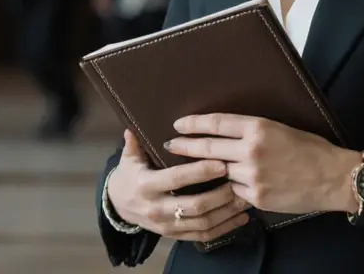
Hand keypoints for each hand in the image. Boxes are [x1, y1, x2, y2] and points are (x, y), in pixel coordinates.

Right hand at [107, 129, 251, 242]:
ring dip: (226, 212)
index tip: (221, 163)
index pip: (175, 179)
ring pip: (202, 223)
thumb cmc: (129, 177)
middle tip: (239, 181)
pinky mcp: (175, 236)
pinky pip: (203, 235)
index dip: (199, 172)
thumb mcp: (128, 159)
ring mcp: (167, 226)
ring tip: (244, 199)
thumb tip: (132, 127)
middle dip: (219, 195)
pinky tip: (240, 218)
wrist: (119, 208)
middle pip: (194, 205)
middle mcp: (157, 209)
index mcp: (146, 186)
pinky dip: (224, 228)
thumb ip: (134, 144)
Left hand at [165, 114, 361, 215]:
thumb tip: (225, 132)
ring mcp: (253, 176)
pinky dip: (235, 188)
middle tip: (171, 144)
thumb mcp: (281, 128)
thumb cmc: (311, 149)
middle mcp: (252, 150)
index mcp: (259, 128)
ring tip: (202, 169)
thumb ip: (252, 131)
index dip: (194, 124)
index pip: (217, 123)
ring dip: (213, 172)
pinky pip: (236, 192)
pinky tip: (239, 185)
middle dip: (186, 146)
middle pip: (208, 148)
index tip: (179, 124)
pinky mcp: (257, 197)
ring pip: (221, 173)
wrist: (333, 177)